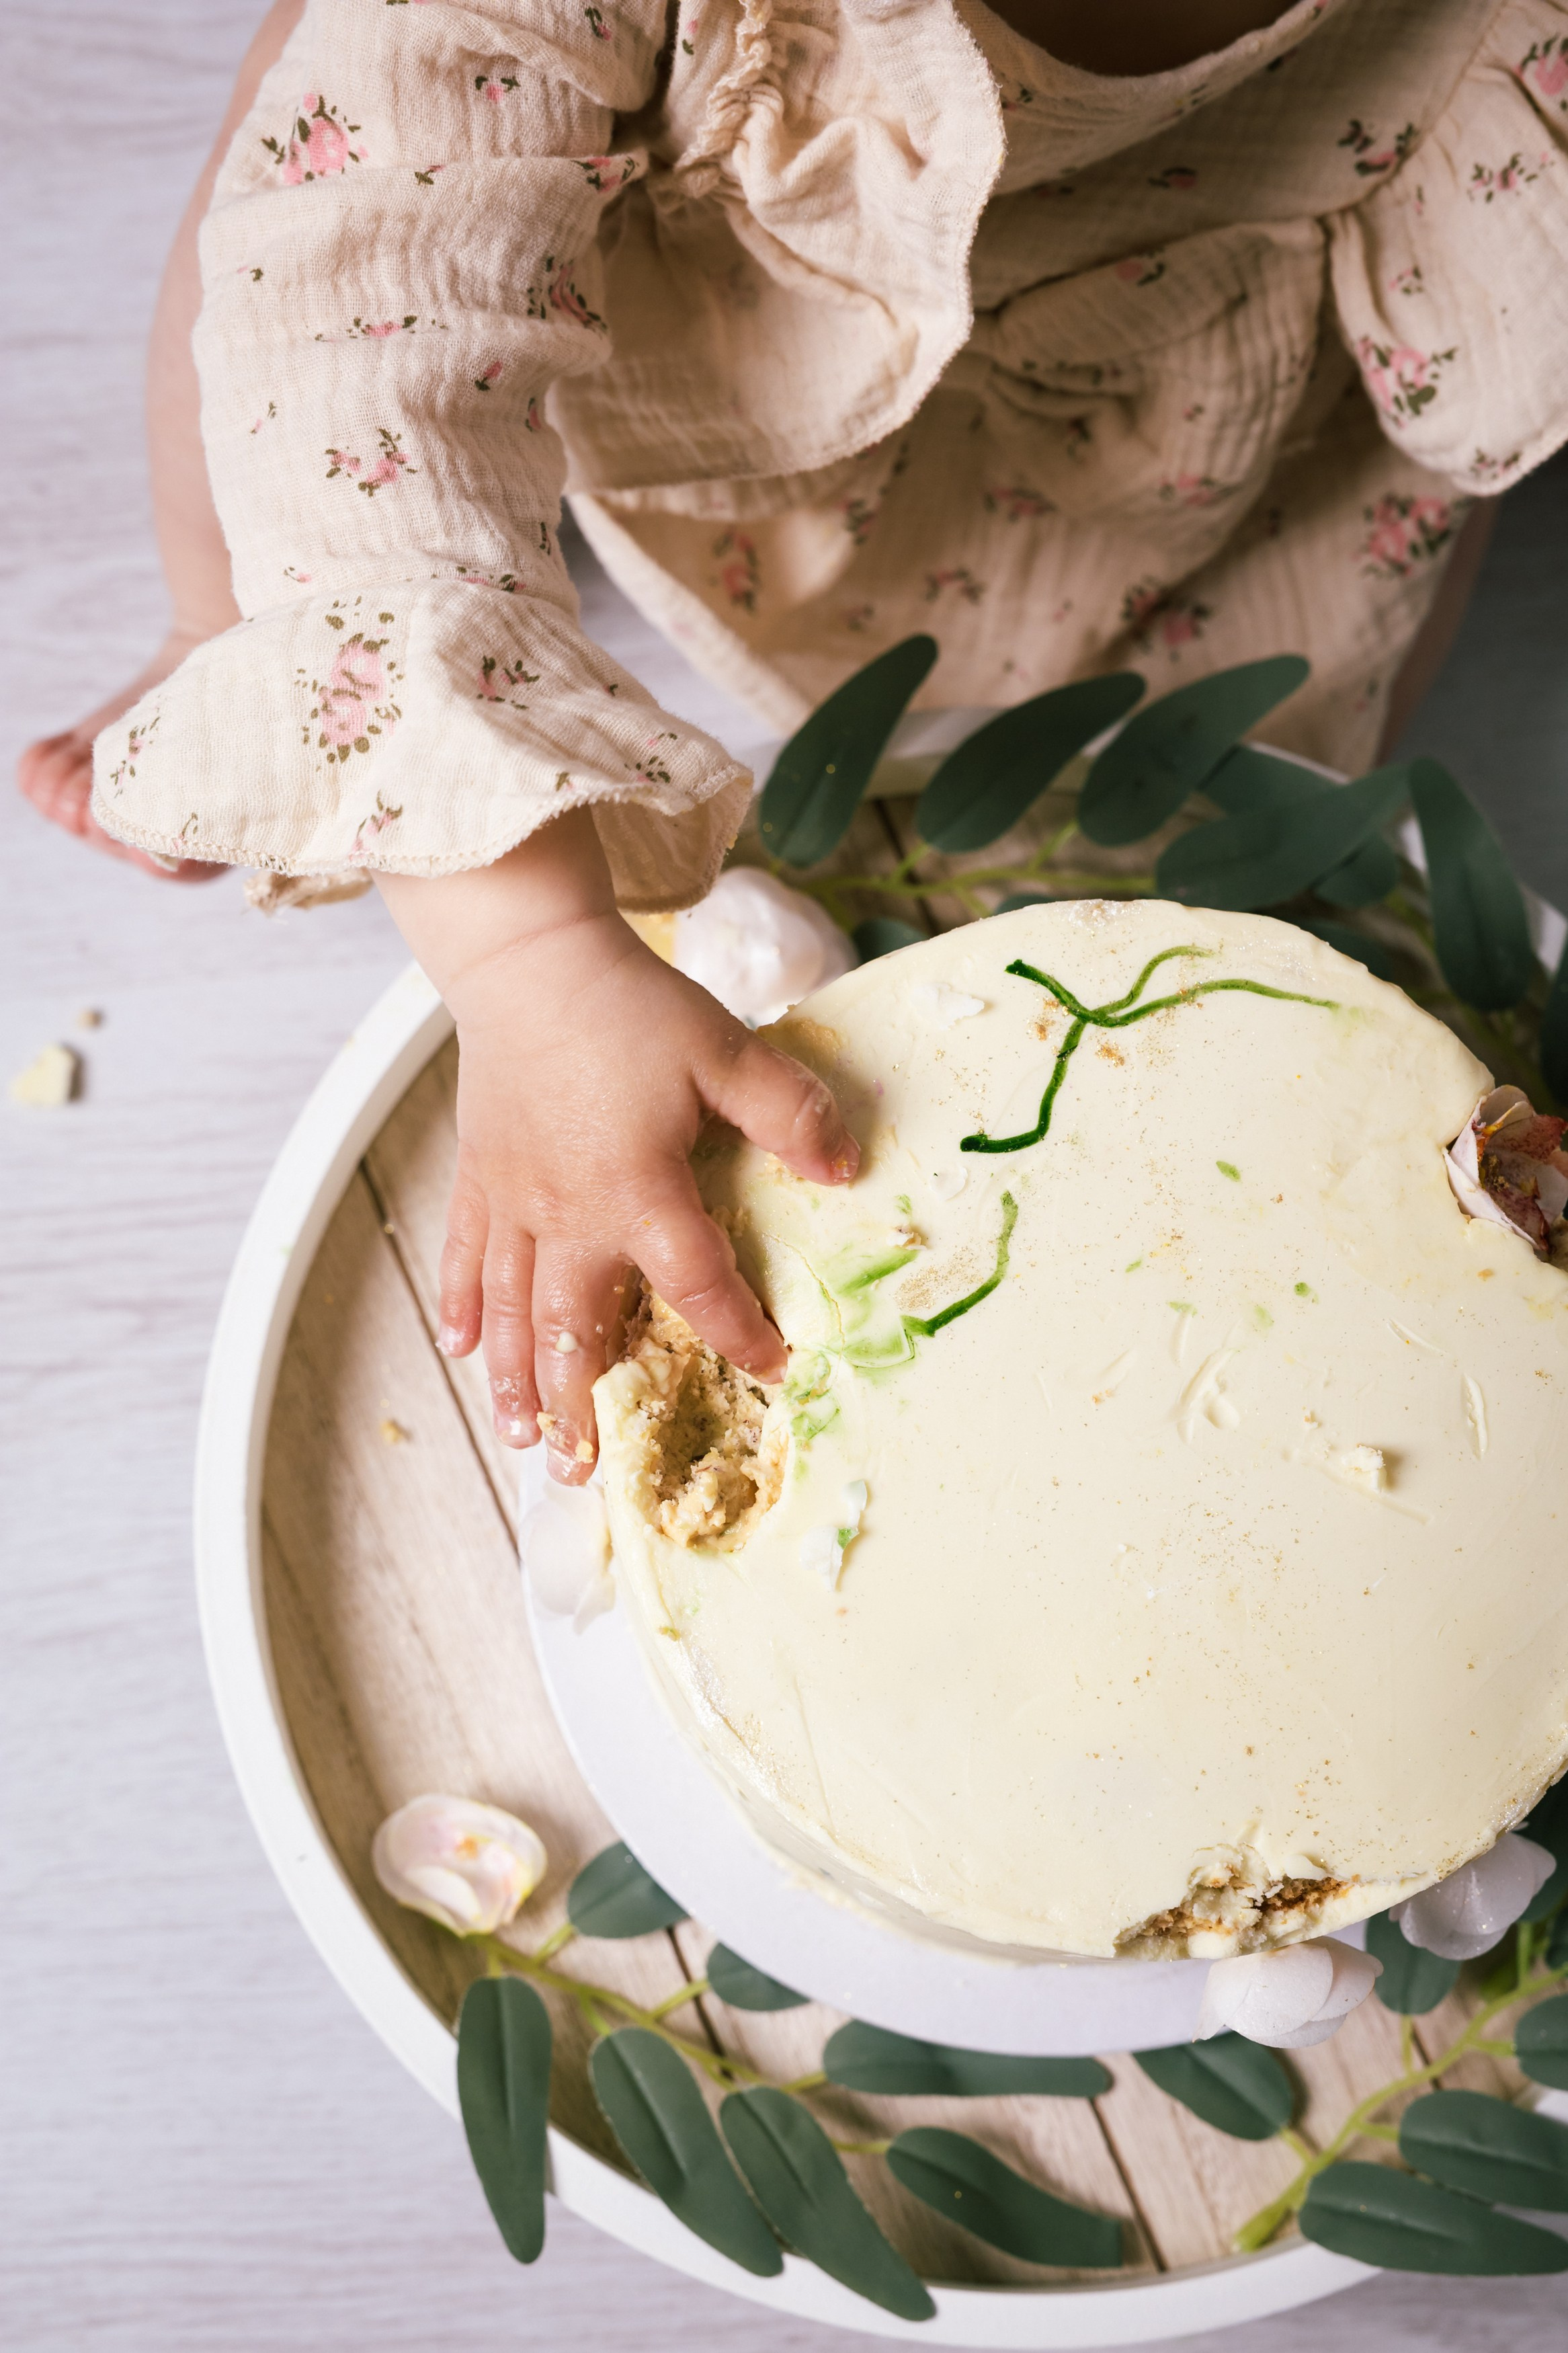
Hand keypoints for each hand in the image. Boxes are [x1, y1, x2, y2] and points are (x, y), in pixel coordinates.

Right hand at [378, 813, 857, 1483]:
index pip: (697, 1283)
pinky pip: (466, 1256)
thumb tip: (849, 1168)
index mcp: (639, 1192)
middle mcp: (569, 1215)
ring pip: (514, 1310)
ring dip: (520, 1379)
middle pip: (576, 1328)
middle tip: (584, 1471)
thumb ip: (791, 1113)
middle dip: (582, 1403)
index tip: (769, 1364)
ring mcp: (516, 1201)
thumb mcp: (729, 1050)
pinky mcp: (481, 1176)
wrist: (528, 958)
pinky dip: (464, 1306)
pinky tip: (464, 1349)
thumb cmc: (630, 1006)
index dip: (737, 1329)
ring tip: (526, 1440)